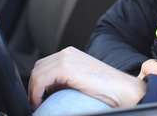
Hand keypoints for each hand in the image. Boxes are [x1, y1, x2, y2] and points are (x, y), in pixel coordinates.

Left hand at [28, 46, 145, 109]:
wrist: (122, 89)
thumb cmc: (107, 88)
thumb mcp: (81, 79)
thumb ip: (65, 79)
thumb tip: (49, 89)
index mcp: (71, 54)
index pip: (44, 65)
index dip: (38, 83)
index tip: (39, 97)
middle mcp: (67, 53)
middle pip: (38, 67)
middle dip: (34, 86)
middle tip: (38, 101)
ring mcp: (66, 58)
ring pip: (37, 73)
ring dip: (34, 90)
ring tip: (39, 104)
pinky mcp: (66, 67)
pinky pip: (41, 80)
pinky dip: (36, 93)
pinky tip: (41, 102)